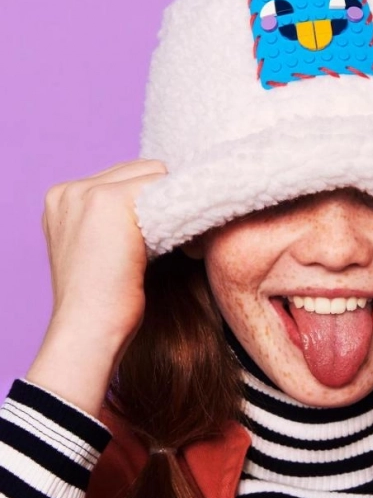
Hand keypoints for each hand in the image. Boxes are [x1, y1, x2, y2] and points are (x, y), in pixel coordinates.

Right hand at [26, 159, 166, 415]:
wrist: (90, 329)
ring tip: (178, 239)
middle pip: (141, 169)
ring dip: (172, 202)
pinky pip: (163, 186)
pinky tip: (184, 238)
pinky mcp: (110, 200)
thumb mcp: (102, 249)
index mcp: (63, 199)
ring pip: (156, 174)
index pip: (124, 176)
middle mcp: (70, 190)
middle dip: (162, 196)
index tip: (167, 224)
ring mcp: (87, 192)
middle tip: (177, 233)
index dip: (150, 199)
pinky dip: (180, 208)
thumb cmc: (104, 301)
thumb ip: (117, 220)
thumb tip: (163, 199)